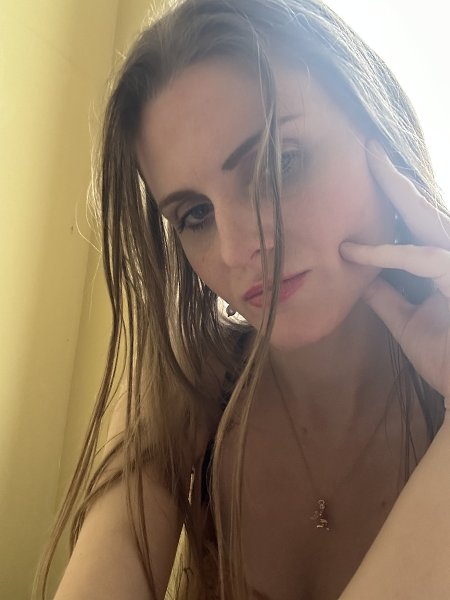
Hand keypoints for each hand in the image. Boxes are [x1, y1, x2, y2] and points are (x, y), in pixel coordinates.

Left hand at [340, 140, 449, 399]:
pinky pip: (422, 259)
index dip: (393, 197)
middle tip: (370, 147)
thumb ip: (385, 294)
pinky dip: (386, 255)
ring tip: (372, 160)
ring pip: (428, 220)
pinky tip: (354, 248)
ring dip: (397, 191)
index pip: (415, 223)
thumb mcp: (405, 318)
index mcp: (440, 262)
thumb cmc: (444, 354)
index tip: (370, 171)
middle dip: (395, 178)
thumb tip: (358, 273)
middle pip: (423, 209)